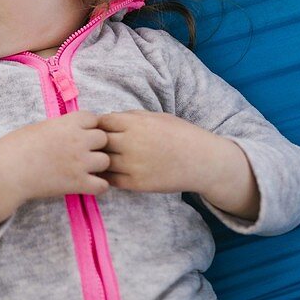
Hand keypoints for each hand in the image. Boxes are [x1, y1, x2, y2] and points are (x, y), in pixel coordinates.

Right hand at [0, 111, 109, 233]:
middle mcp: (78, 140)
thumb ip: (60, 127)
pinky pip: (102, 185)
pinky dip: (97, 186)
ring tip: (83, 169)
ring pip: (106, 161)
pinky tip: (85, 184)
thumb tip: (70, 130)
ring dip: (97, 165)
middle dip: (95, 145)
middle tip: (82, 152)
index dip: (88, 126)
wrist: (6, 172)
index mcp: (67, 123)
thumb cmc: (15, 147)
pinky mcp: (78, 184)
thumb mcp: (39, 127)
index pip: (93, 118)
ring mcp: (80, 162)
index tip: (78, 134)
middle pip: (104, 139)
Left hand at [99, 110, 258, 218]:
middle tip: (97, 146)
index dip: (99, 126)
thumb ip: (130, 116)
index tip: (101, 130)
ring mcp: (133, 165)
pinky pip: (111, 180)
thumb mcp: (157, 117)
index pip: (101, 122)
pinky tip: (110, 172)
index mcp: (135, 124)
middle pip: (98, 142)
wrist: (202, 161)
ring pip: (102, 162)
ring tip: (101, 159)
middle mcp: (131, 143)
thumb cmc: (180, 135)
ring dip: (99, 160)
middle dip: (96, 143)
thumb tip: (106, 118)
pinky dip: (107, 176)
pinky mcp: (137, 183)